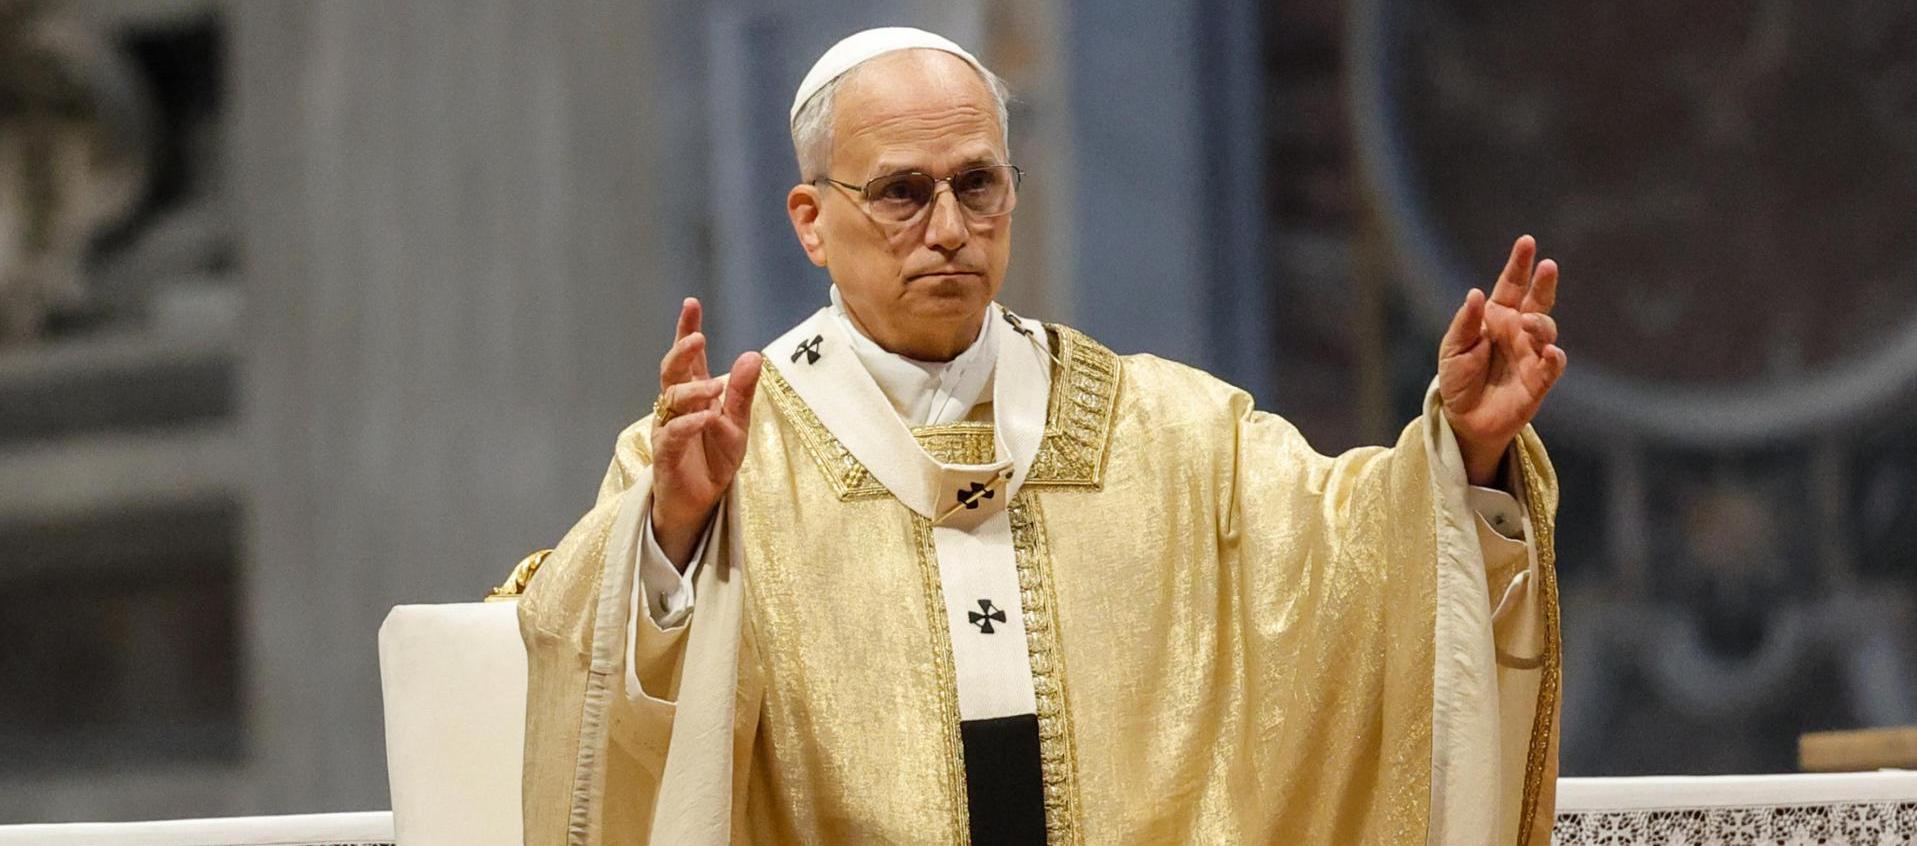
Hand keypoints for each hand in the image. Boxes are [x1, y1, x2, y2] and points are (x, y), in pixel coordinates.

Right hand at [651, 298, 762, 568]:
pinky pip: (673, 433)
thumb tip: (752, 355)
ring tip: (715, 388)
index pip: (689, 356)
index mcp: (694, 393)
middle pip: (671, 371)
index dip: (687, 330)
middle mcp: (676, 406)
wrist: (700, 502)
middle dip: (681, 350)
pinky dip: (689, 423)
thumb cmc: (714, 459)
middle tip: (697, 337)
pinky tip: (705, 417)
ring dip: (693, 390)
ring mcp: (668, 428)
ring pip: (671, 399)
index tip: (691, 304)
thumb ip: (742, 391)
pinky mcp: (666, 454)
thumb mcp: (737, 423)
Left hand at [1438, 235, 1568, 486]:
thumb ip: (1465, 322)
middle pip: (1537, 300)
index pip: (1511, 285)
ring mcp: (1531, 353)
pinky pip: (1553, 365)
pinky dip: (1554, 357)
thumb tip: (1476, 293)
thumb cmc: (1458, 378)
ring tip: (1529, 323)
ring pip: (1547, 330)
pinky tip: (1549, 351)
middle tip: (1547, 265)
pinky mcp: (1539, 380)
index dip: (1519, 264)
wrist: (1464, 419)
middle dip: (1544, 282)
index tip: (1527, 242)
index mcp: (1497, 317)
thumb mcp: (1453, 348)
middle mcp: (1519, 330)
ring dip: (1541, 323)